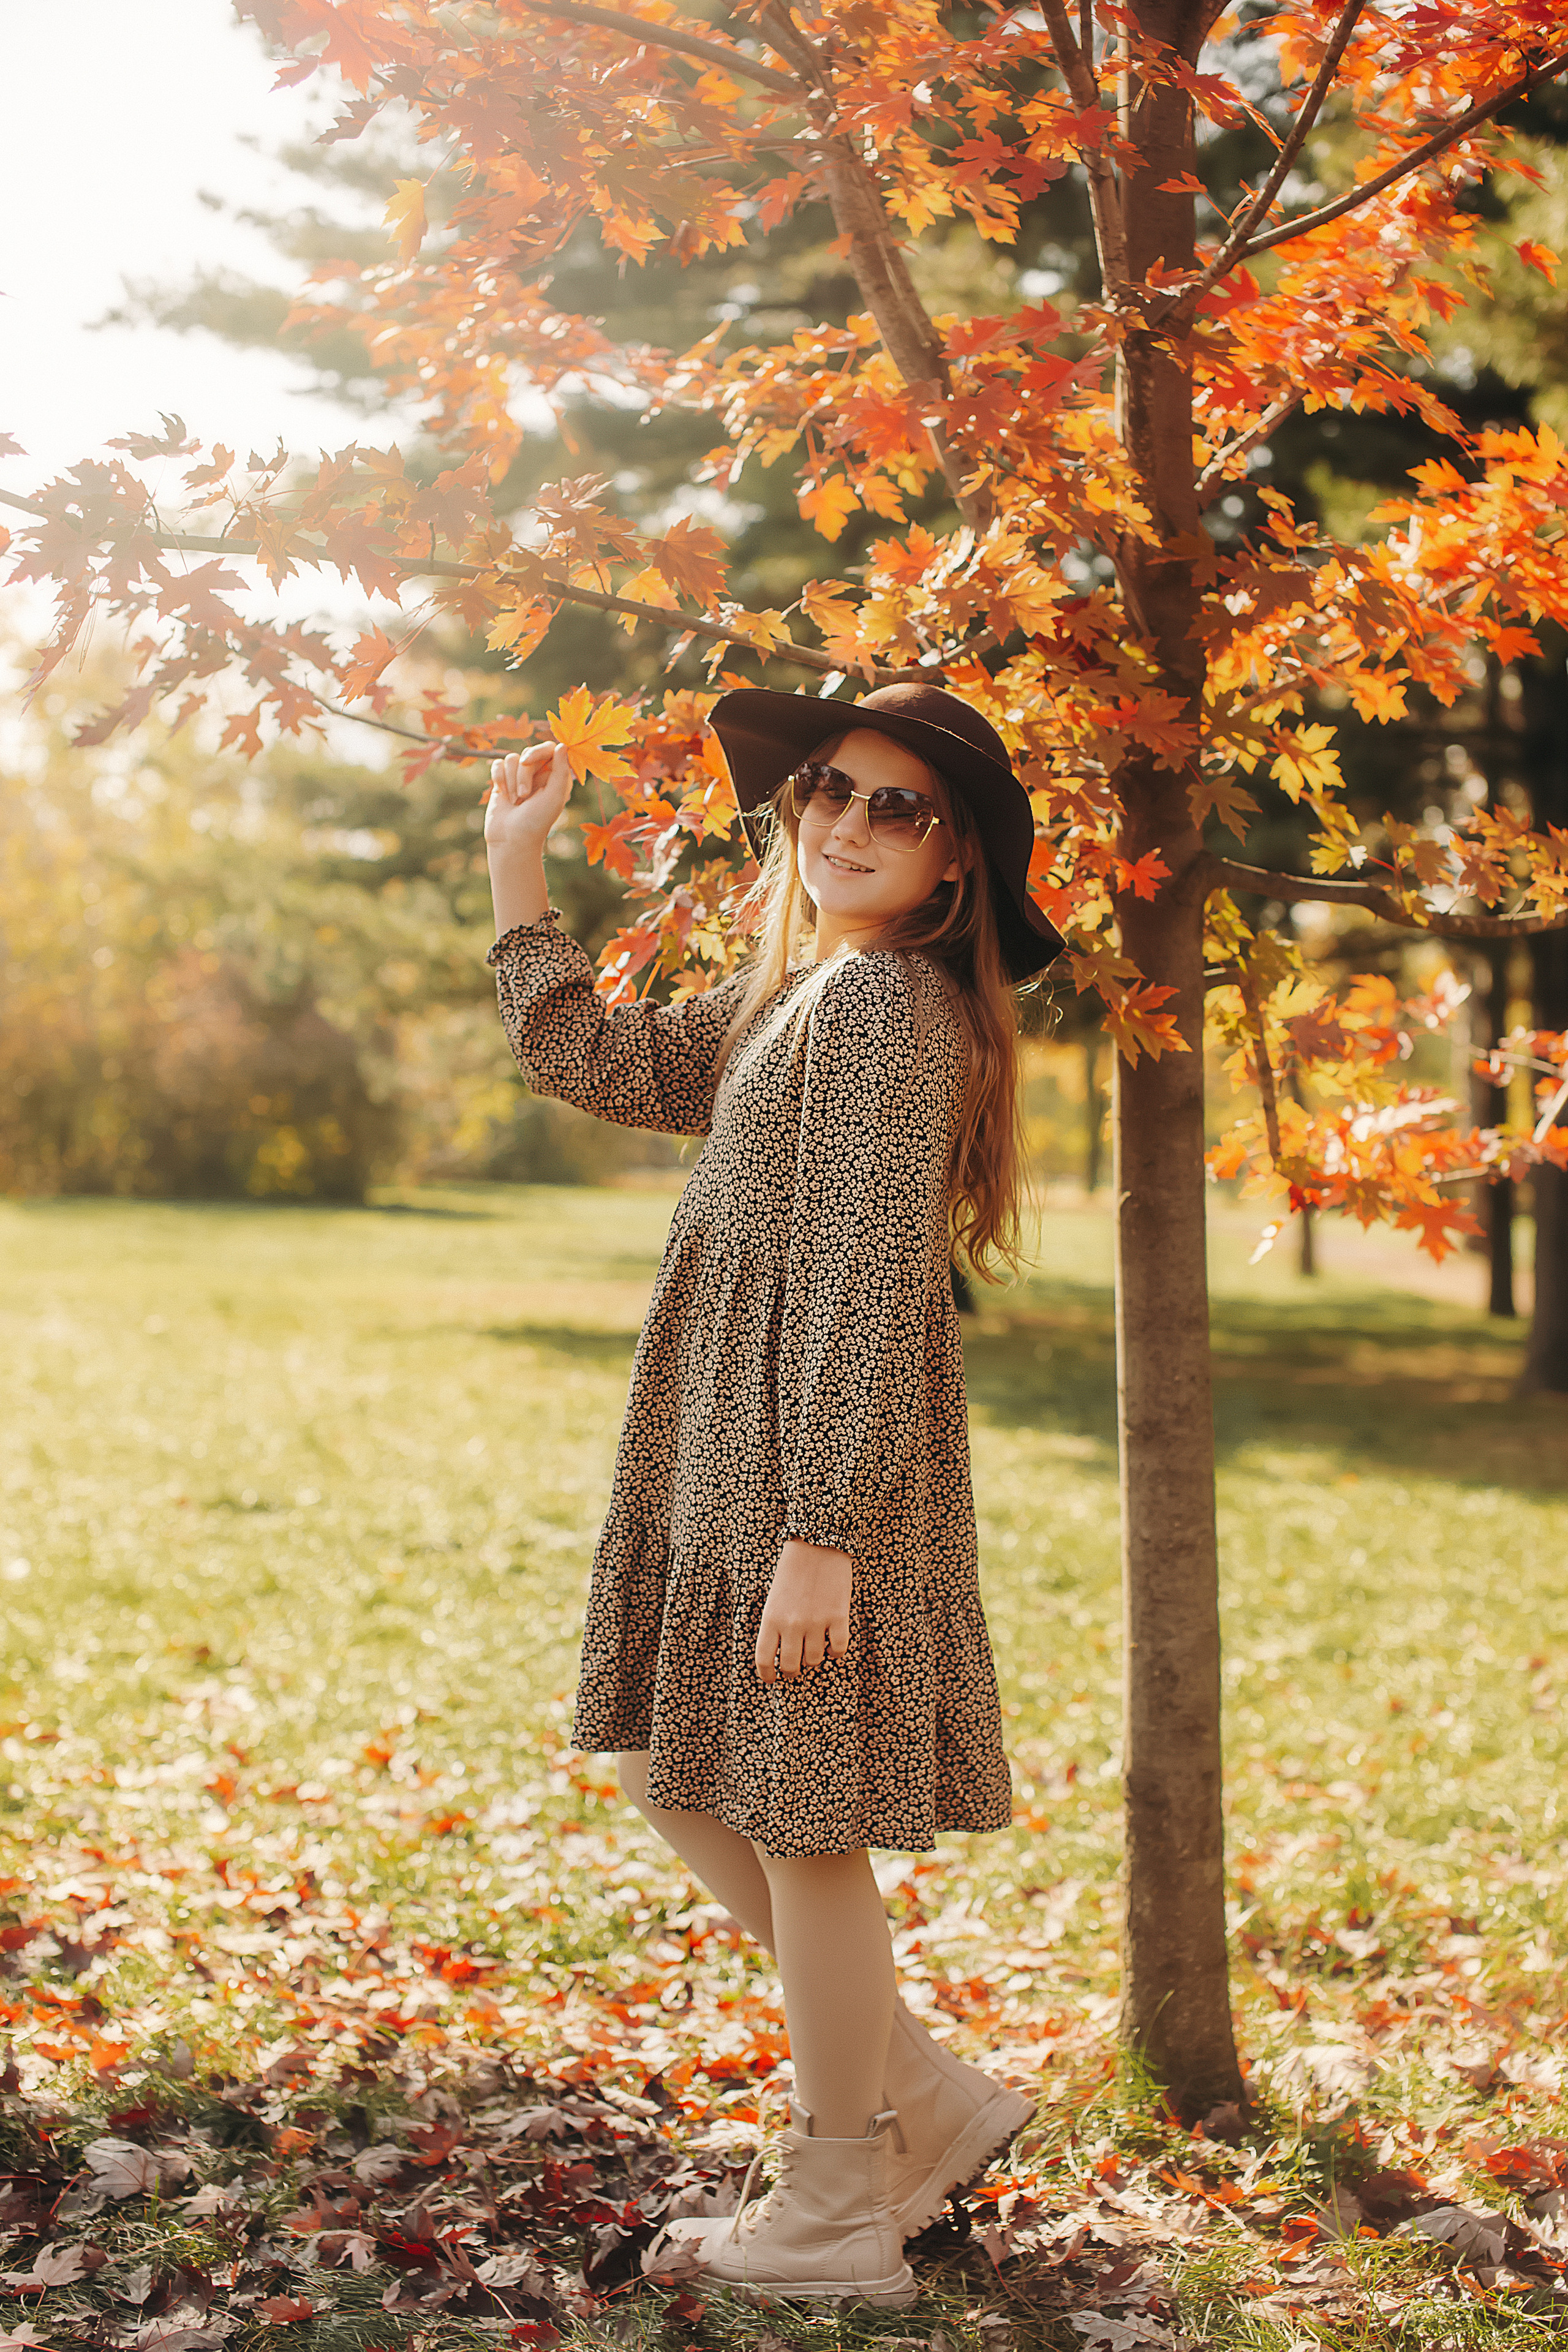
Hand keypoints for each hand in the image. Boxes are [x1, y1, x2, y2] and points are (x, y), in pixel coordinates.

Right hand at [485, 742, 572, 854]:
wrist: (512, 839)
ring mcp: (520, 777)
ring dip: (511, 780)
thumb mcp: (555, 796)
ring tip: (515, 801)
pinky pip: (498, 764)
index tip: (529, 760)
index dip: (538, 751)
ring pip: (511, 759)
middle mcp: (539, 775)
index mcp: (555, 777)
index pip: (549, 749)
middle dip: (523, 774)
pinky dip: (499, 779)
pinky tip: (503, 795)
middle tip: (524, 795)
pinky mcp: (503, 781)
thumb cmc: (537, 821)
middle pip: (528, 754)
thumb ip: (561, 770)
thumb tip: (562, 745)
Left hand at [755, 1540, 851, 1683]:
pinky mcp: (839, 1616)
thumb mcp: (774, 1598)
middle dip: (793, 1671)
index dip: (768, 1675)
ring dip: (814, 1658)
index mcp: (771, 1618)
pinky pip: (839, 1649)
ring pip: (815, 1660)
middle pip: (791, 1666)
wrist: (818, 1542)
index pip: (764, 1659)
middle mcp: (792, 1624)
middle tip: (795, 1667)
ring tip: (815, 1647)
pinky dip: (836, 1651)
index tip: (772, 1679)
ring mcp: (816, 1622)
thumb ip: (775, 1624)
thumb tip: (781, 1652)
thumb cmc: (792, 1569)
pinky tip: (833, 1642)